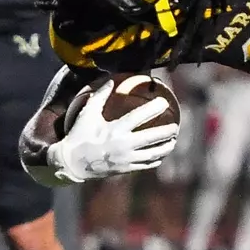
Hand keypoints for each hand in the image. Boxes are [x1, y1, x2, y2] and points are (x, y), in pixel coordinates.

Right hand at [45, 82, 179, 182]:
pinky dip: (156, 159)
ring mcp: (126, 159)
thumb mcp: (87, 114)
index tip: (164, 102)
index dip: (153, 108)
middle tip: (176, 126)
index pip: (139, 117)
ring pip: (153, 154)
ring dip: (166, 147)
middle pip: (152, 137)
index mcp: (114, 129)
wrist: (72, 163)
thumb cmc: (79, 135)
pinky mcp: (126, 169)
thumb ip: (99, 96)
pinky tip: (161, 154)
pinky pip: (146, 164)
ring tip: (173, 140)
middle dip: (167, 132)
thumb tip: (110, 80)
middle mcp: (123, 145)